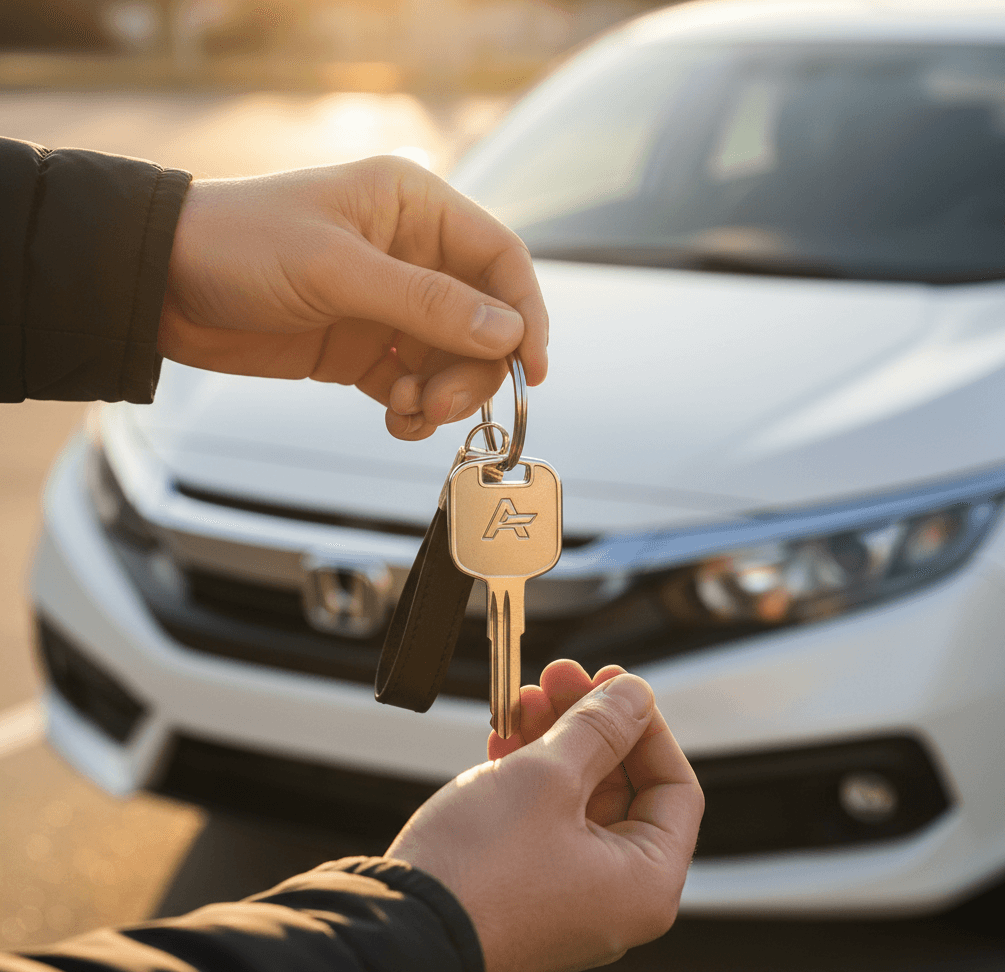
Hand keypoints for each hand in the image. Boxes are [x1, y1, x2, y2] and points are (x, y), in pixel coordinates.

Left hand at [158, 156, 547, 439]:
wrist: (162, 285)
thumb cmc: (242, 245)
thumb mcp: (337, 269)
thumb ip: (426, 303)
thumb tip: (507, 333)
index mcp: (414, 209)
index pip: (499, 259)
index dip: (525, 312)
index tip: (533, 367)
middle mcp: (411, 255)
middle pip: (483, 321)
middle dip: (474, 369)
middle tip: (444, 405)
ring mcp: (388, 306)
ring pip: (452, 360)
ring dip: (445, 396)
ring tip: (412, 414)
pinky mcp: (364, 350)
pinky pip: (415, 386)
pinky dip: (416, 411)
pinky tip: (397, 420)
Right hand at [386, 661, 703, 971]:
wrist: (398, 933)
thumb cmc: (478, 872)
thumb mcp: (549, 777)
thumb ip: (600, 727)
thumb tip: (634, 694)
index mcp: (644, 883)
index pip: (674, 788)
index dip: (646, 726)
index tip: (615, 685)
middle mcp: (614, 896)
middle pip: (622, 786)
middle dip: (589, 723)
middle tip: (561, 676)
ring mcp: (568, 894)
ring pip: (577, 797)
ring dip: (553, 740)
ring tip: (523, 696)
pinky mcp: (525, 887)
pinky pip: (543, 819)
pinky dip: (528, 775)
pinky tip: (504, 737)